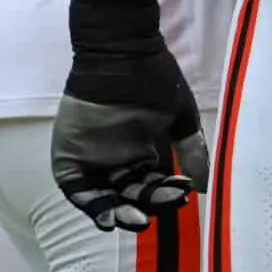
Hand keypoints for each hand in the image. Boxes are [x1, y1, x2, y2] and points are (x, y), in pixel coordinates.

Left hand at [53, 0, 206, 232]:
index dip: (164, 195)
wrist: (121, 52)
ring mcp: (92, 159)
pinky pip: (78, 190)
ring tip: (136, 218)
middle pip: (129, 194)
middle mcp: (116, 159)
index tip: (180, 196)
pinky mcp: (69, 158)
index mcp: (142, 150)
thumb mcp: (181, 117)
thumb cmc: (154, 78)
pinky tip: (108, 216)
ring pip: (105, 197)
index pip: (152, 185)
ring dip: (118, 212)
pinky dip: (92, 204)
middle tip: (156, 211)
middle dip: (144, 206)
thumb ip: (192, 151)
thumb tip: (202, 187)